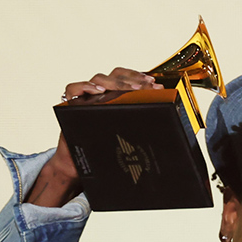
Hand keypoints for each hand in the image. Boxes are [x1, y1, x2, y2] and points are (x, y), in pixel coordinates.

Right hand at [28, 69, 164, 207]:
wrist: (77, 165)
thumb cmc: (102, 152)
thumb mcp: (126, 139)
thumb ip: (141, 130)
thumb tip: (170, 131)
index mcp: (114, 97)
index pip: (128, 79)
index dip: (141, 79)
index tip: (155, 84)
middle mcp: (100, 94)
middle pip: (116, 75)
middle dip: (133, 80)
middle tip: (146, 87)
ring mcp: (86, 98)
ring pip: (98, 79)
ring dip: (115, 82)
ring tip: (129, 89)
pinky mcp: (71, 105)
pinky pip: (73, 89)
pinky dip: (84, 87)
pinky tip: (97, 92)